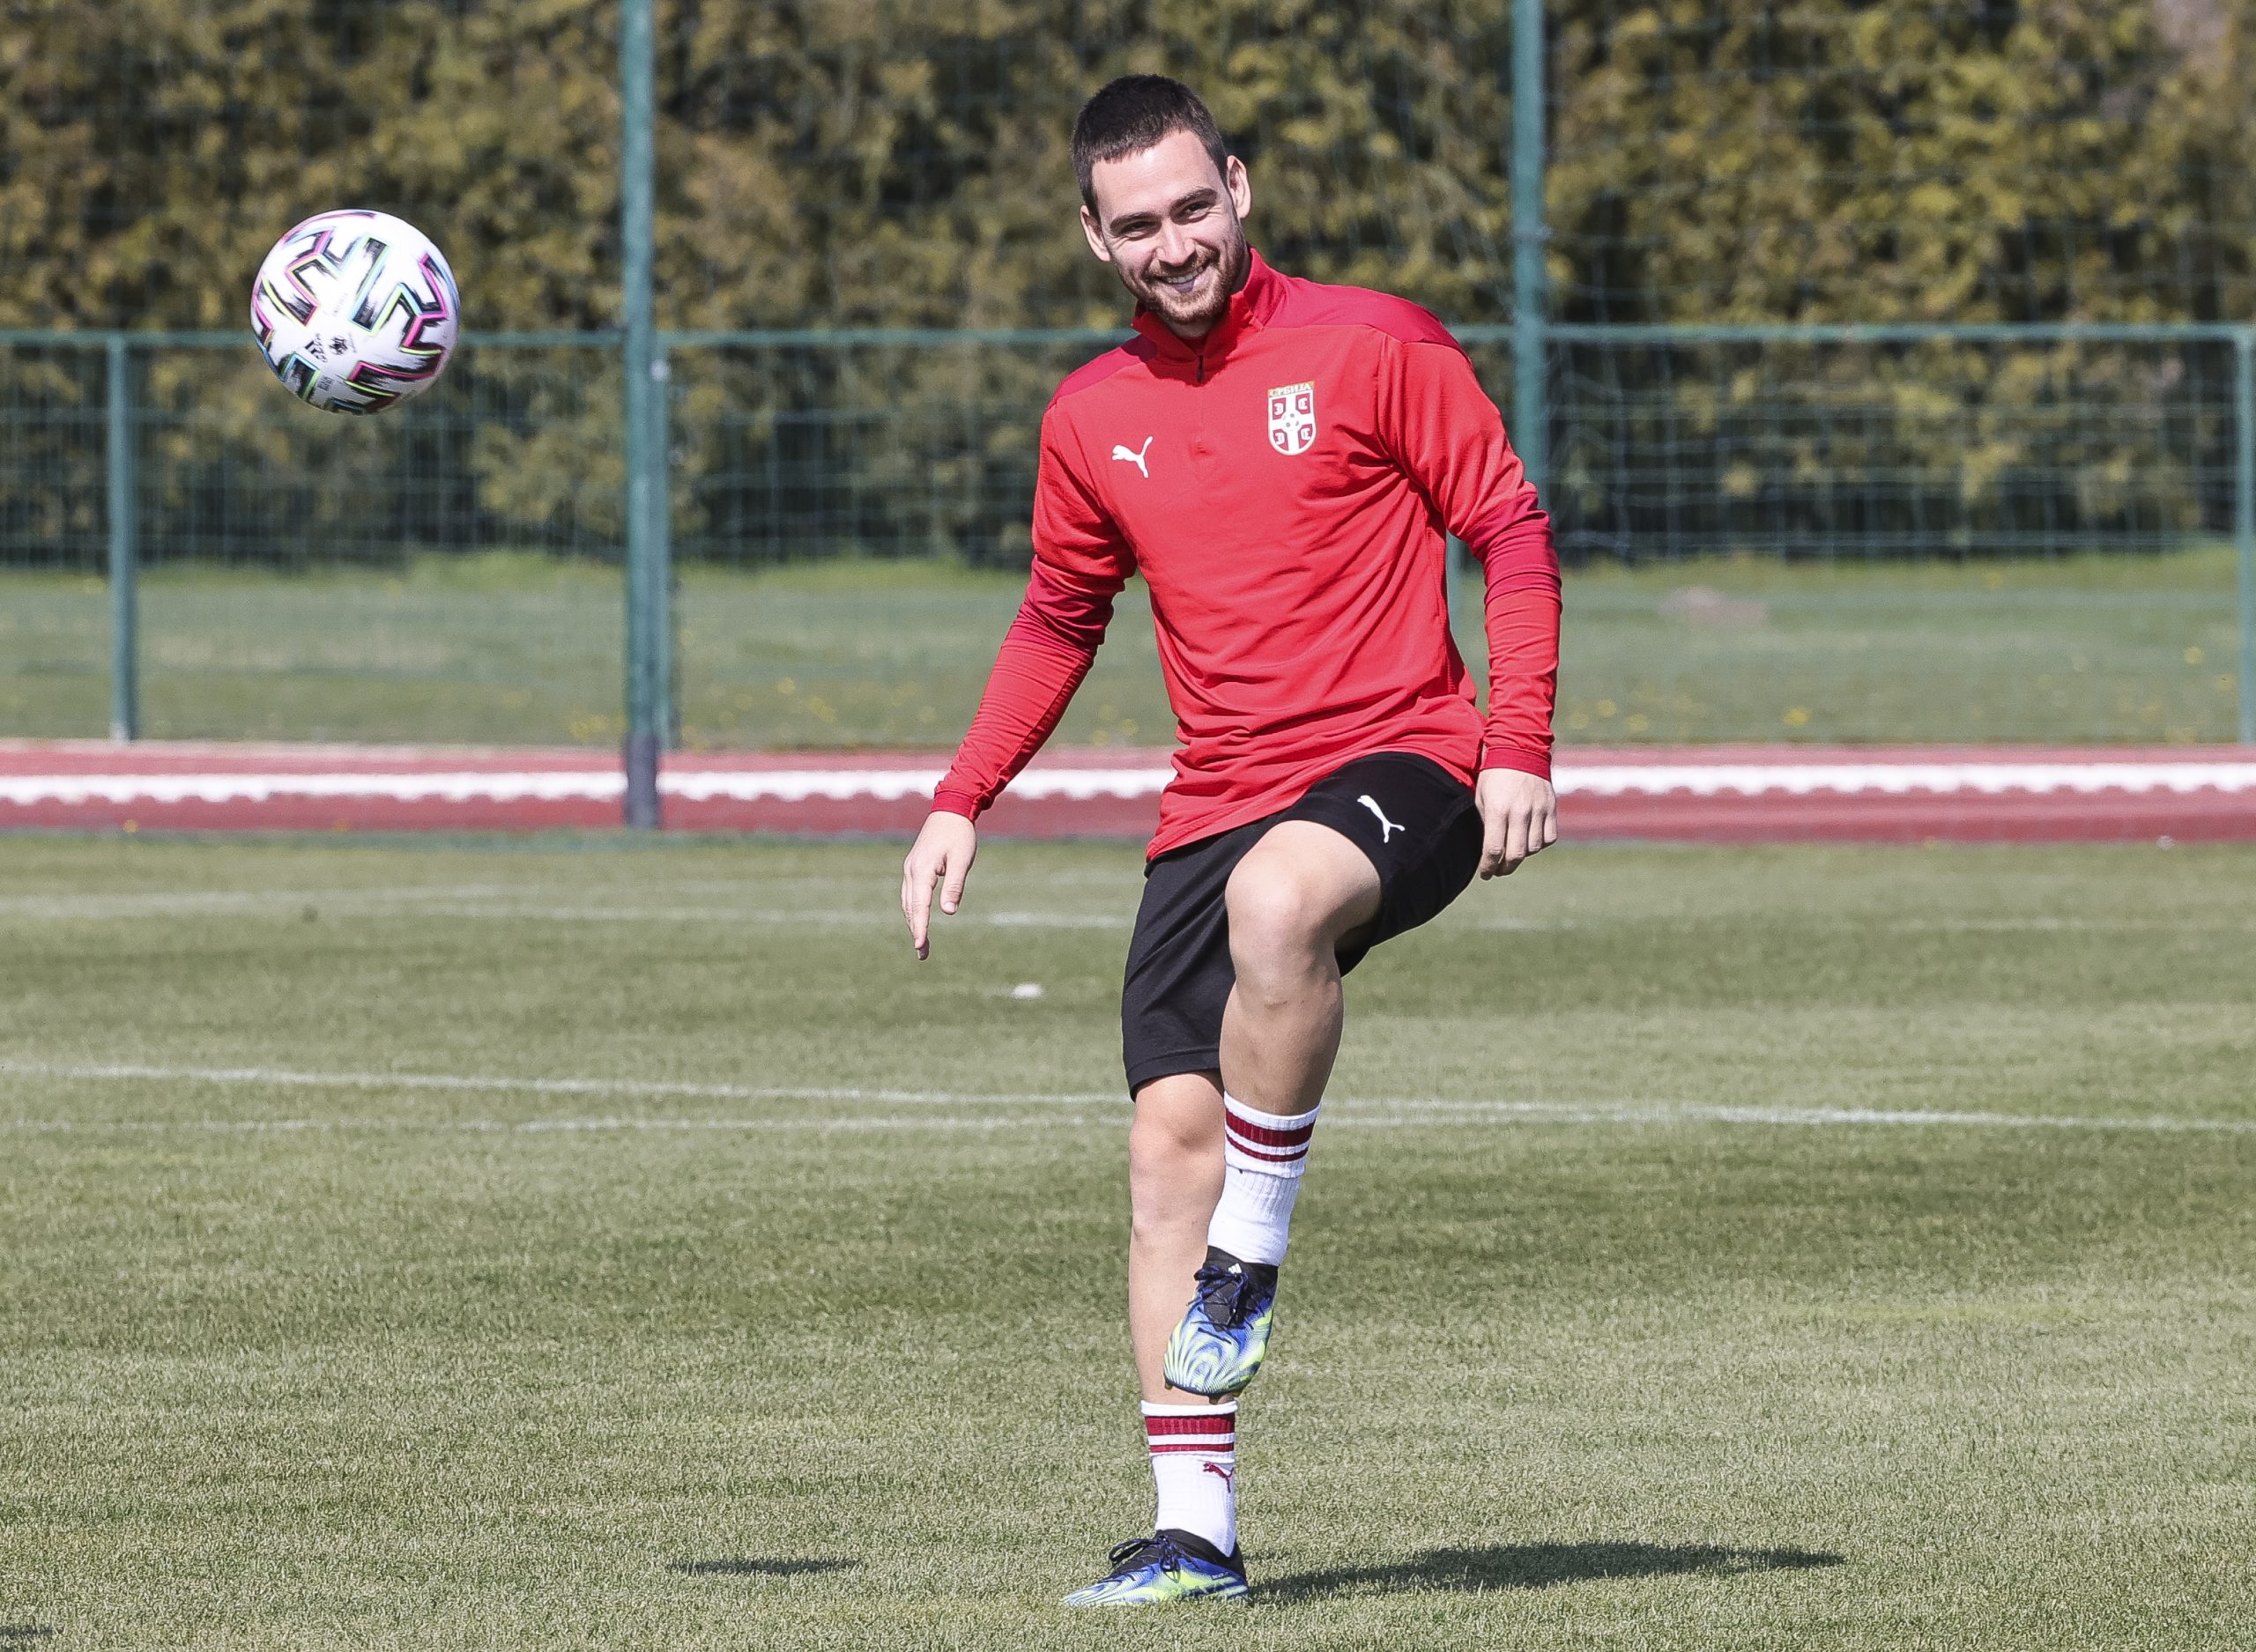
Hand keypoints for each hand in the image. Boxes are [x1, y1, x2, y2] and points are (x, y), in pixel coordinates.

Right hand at [901, 810, 978, 959]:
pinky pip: (909, 894)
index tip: (920, 946)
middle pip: (909, 908)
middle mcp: (911, 871)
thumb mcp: (961, 860)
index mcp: (922, 870)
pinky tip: (918, 919)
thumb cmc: (959, 835)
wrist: (950, 810)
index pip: (919, 906)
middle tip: (922, 955)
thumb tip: (948, 912)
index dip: (920, 928)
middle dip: (915, 931)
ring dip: (912, 922)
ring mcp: (910, 868)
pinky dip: (912, 910)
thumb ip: (954, 886)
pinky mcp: (914, 867)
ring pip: (907, 902)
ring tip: (921, 943)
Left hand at [1475, 768, 1557, 877]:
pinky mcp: (1551, 807)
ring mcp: (1538, 810)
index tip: (1485, 874)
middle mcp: (1520, 812)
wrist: (1519, 749)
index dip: (1488, 867)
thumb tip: (1486, 851)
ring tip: (1512, 854)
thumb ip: (1485, 824)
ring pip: (1533, 848)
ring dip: (1522, 856)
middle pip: (1516, 855)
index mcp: (1498, 809)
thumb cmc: (1493, 775)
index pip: (1494, 850)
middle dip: (1504, 868)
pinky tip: (1529, 841)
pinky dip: (1539, 844)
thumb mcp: (1481, 798)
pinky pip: (1549, 837)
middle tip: (1497, 870)